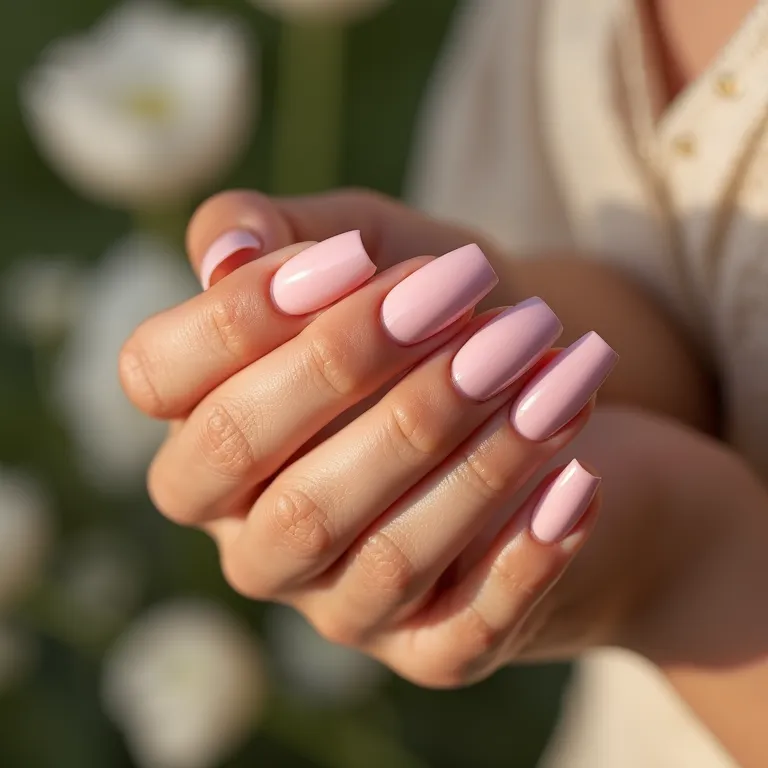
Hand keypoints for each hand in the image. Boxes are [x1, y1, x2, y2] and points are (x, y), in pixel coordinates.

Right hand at [121, 210, 616, 686]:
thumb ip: (290, 232)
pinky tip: (578, 477)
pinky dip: (526, 556)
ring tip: (546, 360)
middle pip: (270, 481)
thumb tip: (228, 247)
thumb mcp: (370, 247)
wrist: (538, 408)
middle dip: (360, 372)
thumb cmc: (440, 319)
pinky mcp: (432, 649)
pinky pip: (466, 630)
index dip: (239, 318)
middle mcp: (257, 538)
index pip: (161, 386)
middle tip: (459, 289)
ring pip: (384, 554)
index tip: (353, 255)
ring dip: (475, 455)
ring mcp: (341, 605)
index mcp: (213, 439)